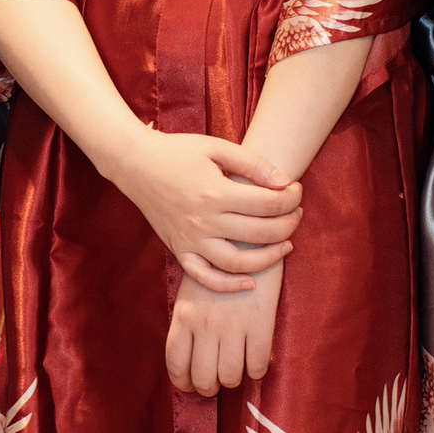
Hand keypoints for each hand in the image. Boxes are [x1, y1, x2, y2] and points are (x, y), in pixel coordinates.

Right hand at [111, 131, 300, 293]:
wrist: (135, 164)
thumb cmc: (178, 151)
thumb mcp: (216, 147)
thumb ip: (252, 163)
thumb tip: (284, 182)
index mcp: (215, 192)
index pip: (267, 203)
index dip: (290, 199)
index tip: (297, 191)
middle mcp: (204, 221)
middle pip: (259, 233)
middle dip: (288, 224)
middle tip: (297, 214)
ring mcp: (190, 239)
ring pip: (238, 263)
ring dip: (269, 258)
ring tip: (286, 246)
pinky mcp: (179, 250)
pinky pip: (205, 277)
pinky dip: (229, 285)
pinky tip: (251, 281)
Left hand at [166, 263, 282, 395]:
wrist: (249, 238)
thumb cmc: (219, 264)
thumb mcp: (193, 290)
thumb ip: (189, 321)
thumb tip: (193, 358)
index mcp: (184, 314)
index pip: (176, 363)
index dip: (183, 382)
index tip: (191, 385)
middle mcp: (205, 324)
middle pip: (203, 378)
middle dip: (210, 387)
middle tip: (217, 382)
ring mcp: (233, 325)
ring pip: (230, 376)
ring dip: (234, 379)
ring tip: (237, 369)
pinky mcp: (260, 324)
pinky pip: (257, 366)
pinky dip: (257, 370)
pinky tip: (256, 360)